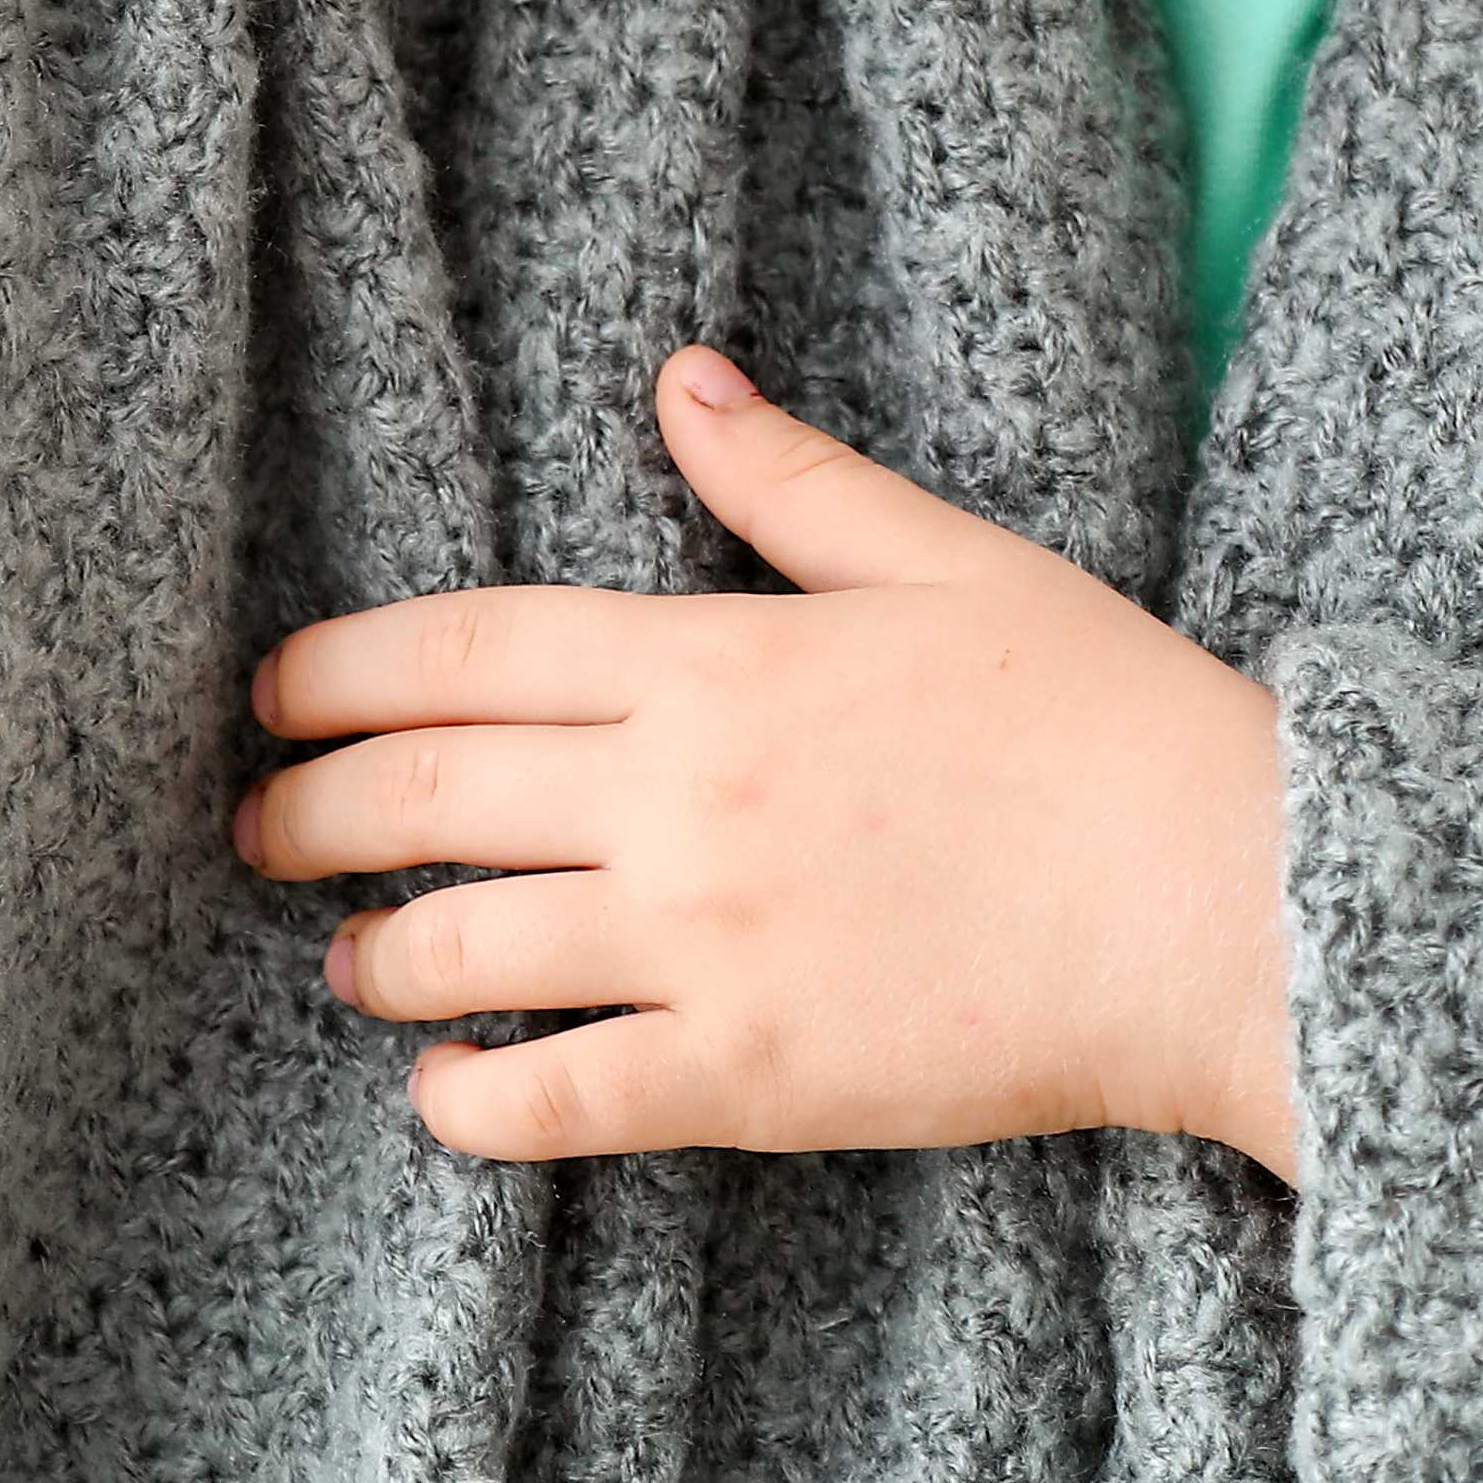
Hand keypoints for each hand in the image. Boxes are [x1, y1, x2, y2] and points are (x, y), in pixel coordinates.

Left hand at [232, 345, 1299, 1179]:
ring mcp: (706, 939)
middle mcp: (680, 792)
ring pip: (464, 947)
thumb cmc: (1103, 718)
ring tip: (345, 966)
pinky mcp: (750, 1073)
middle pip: (426, 793)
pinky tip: (440, 1094)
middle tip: (255, 830)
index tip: (270, 694)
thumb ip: (792, 483)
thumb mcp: (949, 561)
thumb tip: (680, 381)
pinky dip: (470, 1101)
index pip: (465, 649)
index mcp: (716, 655)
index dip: (341, 670)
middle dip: (309, 811)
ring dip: (374, 958)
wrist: (1228, 898)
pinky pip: (558, 1097)